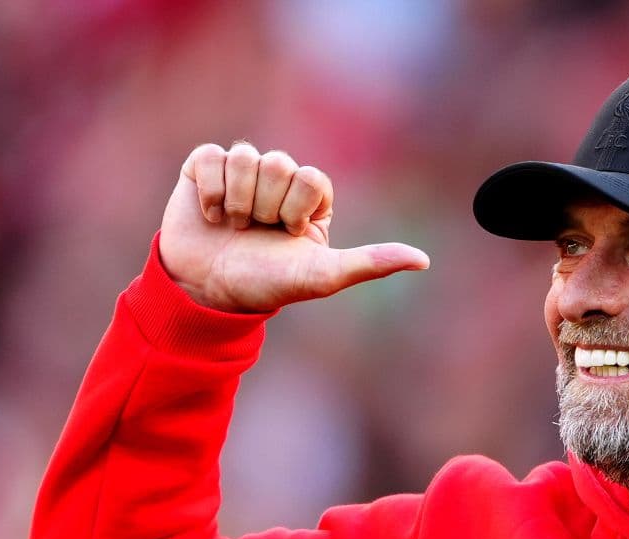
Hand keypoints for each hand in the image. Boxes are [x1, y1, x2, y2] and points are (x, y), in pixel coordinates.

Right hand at [157, 142, 428, 313]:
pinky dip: (209, 191)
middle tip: (258, 233)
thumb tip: (424, 261)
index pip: (311, 177)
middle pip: (279, 165)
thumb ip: (372, 263)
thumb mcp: (323, 275)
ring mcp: (242, 170)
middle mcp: (278, 178)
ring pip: (245, 158)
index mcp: (310, 197)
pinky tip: (211, 215)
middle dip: (266, 208)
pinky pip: (210, 157)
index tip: (288, 234)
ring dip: (237, 202)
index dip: (296, 209)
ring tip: (235, 226)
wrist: (210, 292)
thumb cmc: (269, 283)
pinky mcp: (204, 167)